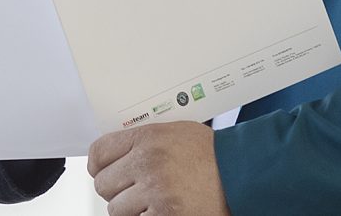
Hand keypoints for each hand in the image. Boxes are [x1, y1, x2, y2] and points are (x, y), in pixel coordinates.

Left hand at [88, 121, 230, 215]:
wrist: (242, 174)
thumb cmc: (212, 154)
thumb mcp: (173, 132)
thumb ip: (142, 140)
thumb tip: (115, 154)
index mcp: (147, 138)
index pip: (99, 152)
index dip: (98, 165)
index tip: (102, 171)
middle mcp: (147, 162)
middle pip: (103, 184)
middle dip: (116, 190)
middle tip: (134, 189)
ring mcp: (155, 191)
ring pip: (116, 209)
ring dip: (130, 209)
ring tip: (151, 201)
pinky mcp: (165, 215)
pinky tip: (160, 210)